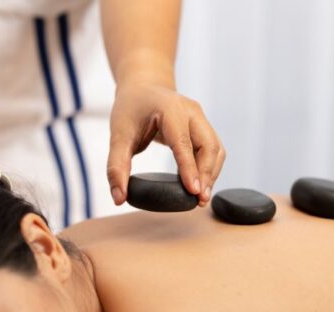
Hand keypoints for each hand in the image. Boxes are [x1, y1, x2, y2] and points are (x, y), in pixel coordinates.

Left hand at [107, 82, 225, 206]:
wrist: (143, 88)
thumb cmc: (131, 109)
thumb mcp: (118, 135)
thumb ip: (117, 166)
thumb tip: (118, 198)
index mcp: (170, 108)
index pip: (183, 142)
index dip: (190, 168)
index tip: (194, 191)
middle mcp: (191, 111)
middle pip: (209, 145)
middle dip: (207, 174)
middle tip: (199, 200)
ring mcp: (201, 118)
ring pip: (216, 149)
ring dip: (211, 174)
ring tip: (201, 198)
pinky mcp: (204, 127)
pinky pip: (214, 149)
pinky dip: (210, 168)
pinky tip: (201, 185)